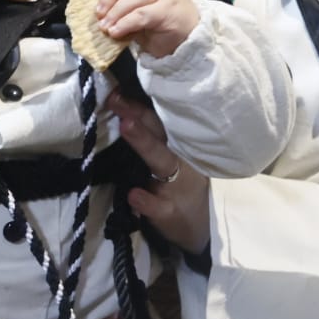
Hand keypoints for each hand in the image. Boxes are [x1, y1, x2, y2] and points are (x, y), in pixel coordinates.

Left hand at [95, 0, 199, 58]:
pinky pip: (141, 15)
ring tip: (106, 26)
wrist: (188, 40)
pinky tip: (117, 32)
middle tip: (99, 14)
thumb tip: (101, 7)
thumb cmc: (161, 24)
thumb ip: (125, 2)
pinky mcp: (168, 11)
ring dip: (116, 12)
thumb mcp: (141, 9)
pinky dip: (125, 23)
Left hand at [108, 92, 211, 254]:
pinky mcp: (172, 213)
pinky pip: (159, 206)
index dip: (136, 104)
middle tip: (116, 99)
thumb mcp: (174, 160)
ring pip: (161, 160)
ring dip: (143, 143)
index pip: (158, 120)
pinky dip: (147, 201)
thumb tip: (122, 112)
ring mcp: (176, 185)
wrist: (203, 229)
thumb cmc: (183, 186)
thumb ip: (154, 139)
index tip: (115, 89)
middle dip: (137, 114)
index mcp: (177, 145)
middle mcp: (179, 159)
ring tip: (126, 126)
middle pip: (158, 132)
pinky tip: (134, 195)